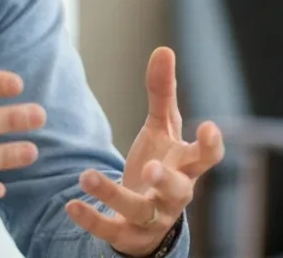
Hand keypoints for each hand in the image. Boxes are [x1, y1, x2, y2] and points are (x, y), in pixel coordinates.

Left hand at [65, 47, 224, 255]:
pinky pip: (110, 230)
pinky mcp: (127, 234)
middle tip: (151, 167)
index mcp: (186, 165)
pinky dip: (91, 219)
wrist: (145, 219)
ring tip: (87, 175)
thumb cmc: (160, 164)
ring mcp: (152, 217)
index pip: (207, 157)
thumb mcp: (161, 129)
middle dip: (166, 179)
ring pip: (139, 210)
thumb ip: (163, 92)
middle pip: (179, 189)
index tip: (208, 127)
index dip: (210, 145)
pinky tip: (72, 204)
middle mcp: (174, 194)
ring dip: (113, 194)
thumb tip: (163, 49)